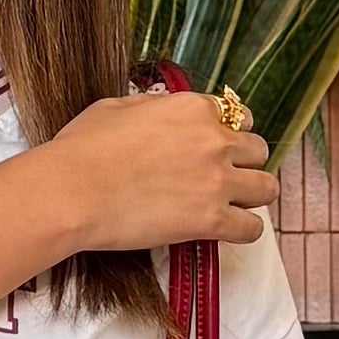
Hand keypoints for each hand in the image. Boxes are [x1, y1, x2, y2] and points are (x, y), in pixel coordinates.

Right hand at [42, 83, 275, 252]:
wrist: (72, 191)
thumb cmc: (82, 149)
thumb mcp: (117, 107)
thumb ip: (153, 108)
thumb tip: (161, 111)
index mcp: (193, 108)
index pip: (237, 116)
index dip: (229, 134)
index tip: (218, 148)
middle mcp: (213, 140)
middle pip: (258, 150)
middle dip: (244, 163)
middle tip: (225, 177)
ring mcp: (216, 181)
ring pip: (266, 188)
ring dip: (253, 196)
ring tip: (234, 205)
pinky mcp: (210, 220)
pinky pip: (252, 229)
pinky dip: (245, 231)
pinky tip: (230, 230)